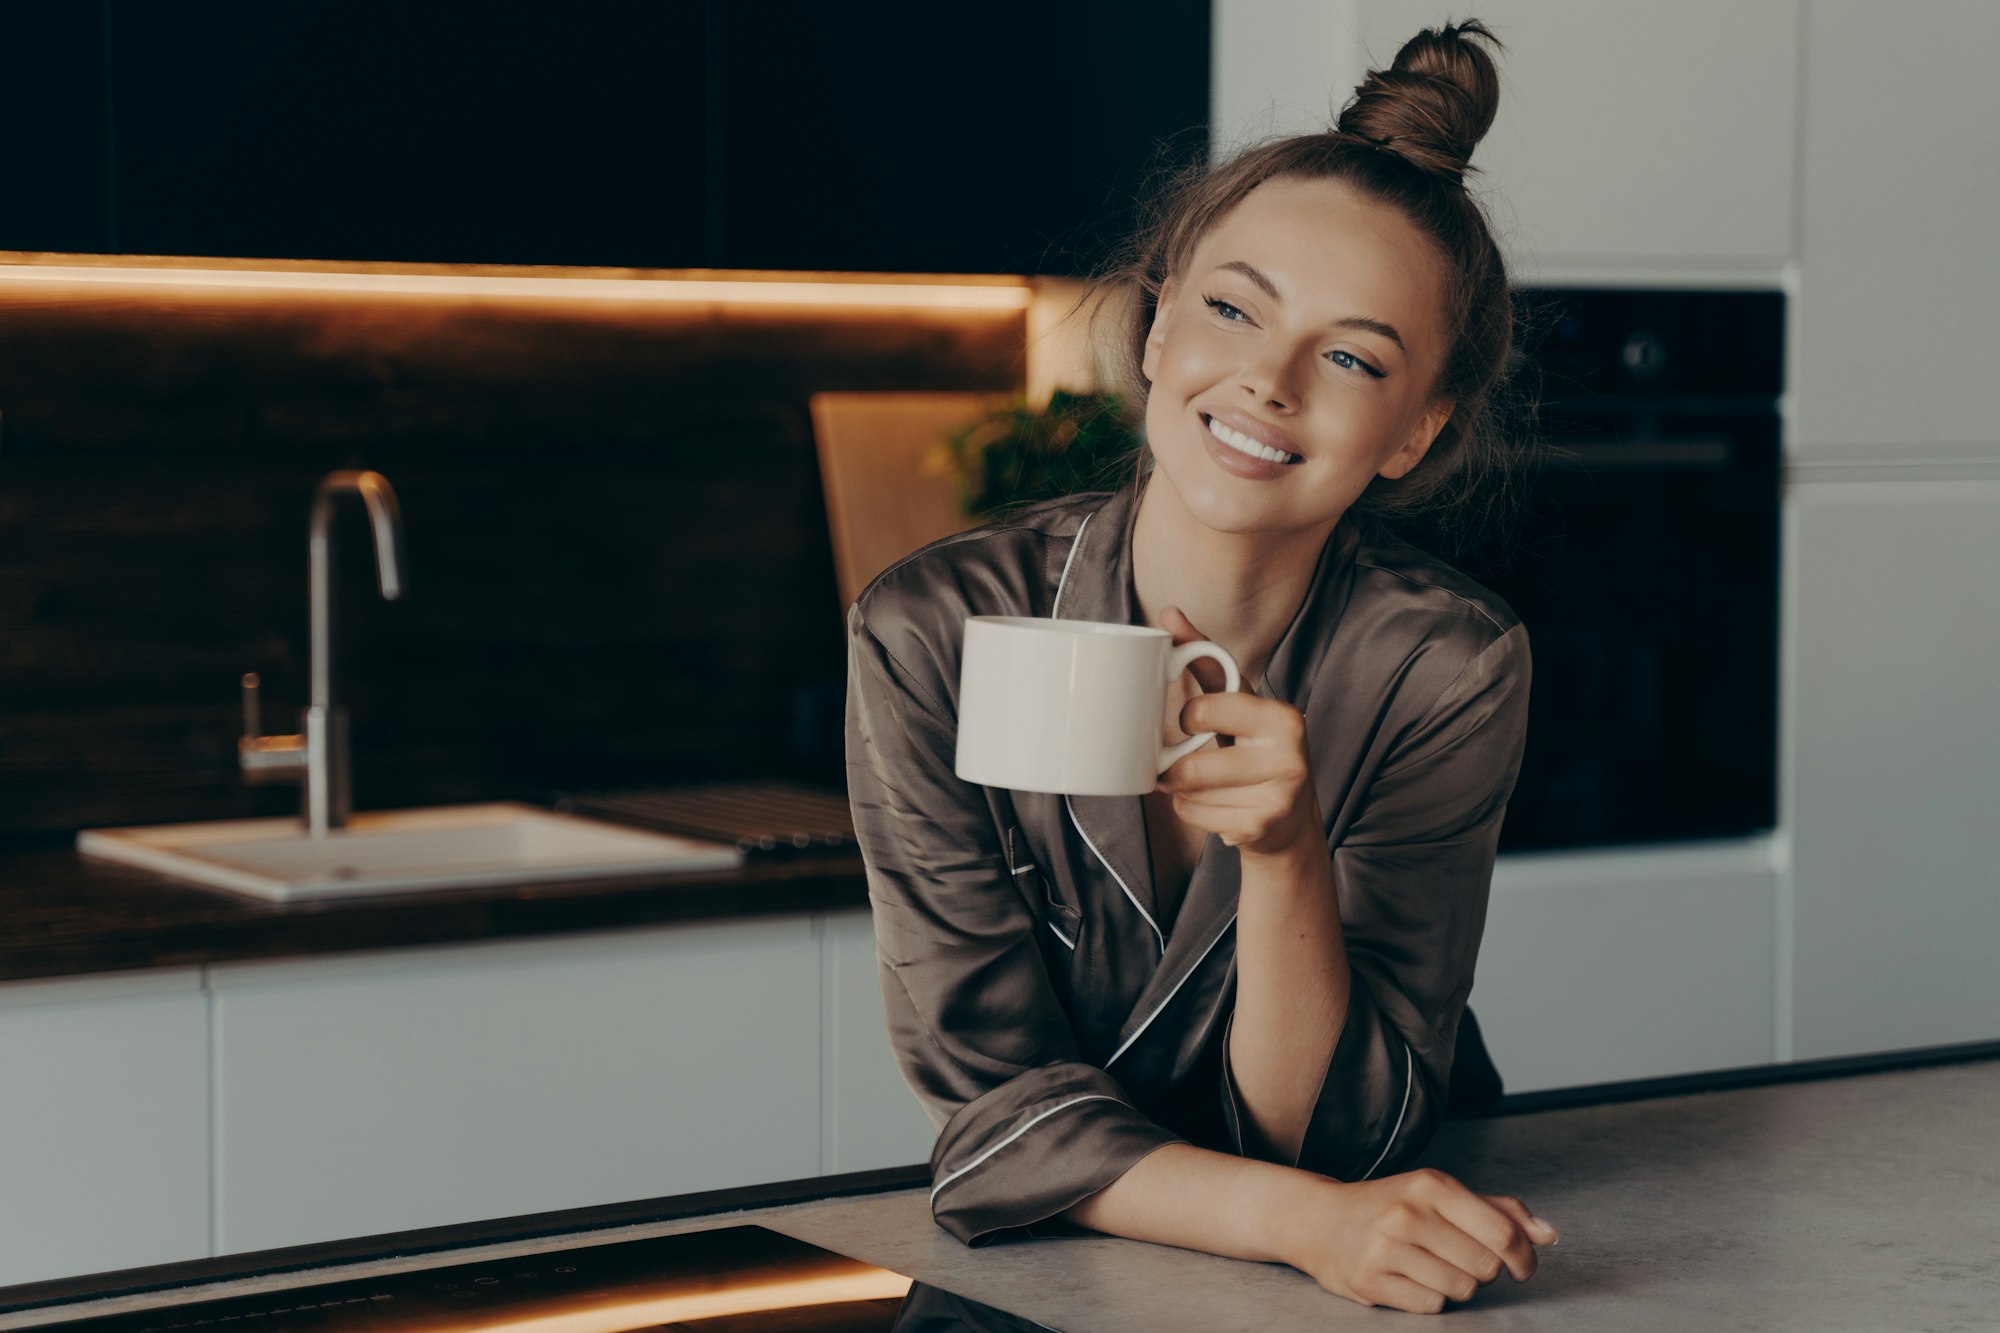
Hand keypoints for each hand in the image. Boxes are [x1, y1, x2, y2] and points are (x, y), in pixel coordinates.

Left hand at [1155, 605, 1318, 859]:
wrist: (1290, 822)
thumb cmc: (1257, 750)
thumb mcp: (1239, 703)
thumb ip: (1206, 659)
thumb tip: (1169, 614)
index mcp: (1282, 717)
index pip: (1205, 710)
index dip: (1188, 719)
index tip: (1195, 723)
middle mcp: (1288, 757)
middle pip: (1191, 764)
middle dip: (1175, 766)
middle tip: (1184, 762)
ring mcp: (1277, 797)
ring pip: (1188, 792)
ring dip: (1182, 791)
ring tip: (1203, 786)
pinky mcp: (1260, 828)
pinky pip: (1194, 816)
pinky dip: (1190, 812)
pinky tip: (1214, 807)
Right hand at [1285, 1168, 1560, 1313]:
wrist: (1319, 1220)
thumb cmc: (1391, 1207)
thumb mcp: (1441, 1195)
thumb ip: (1498, 1210)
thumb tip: (1549, 1234)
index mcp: (1431, 1185)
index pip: (1502, 1233)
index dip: (1524, 1258)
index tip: (1522, 1267)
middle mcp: (1408, 1213)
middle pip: (1485, 1267)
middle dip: (1483, 1271)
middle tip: (1460, 1260)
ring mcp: (1386, 1247)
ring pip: (1461, 1289)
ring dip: (1457, 1286)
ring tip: (1431, 1267)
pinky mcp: (1369, 1279)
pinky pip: (1431, 1305)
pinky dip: (1430, 1299)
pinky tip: (1410, 1280)